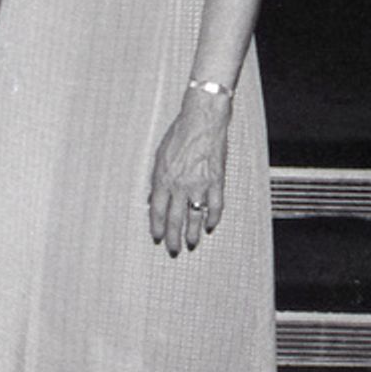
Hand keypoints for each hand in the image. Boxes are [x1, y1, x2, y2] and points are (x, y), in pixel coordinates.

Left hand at [149, 91, 229, 255]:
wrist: (202, 121)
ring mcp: (199, 185)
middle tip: (174, 249)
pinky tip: (210, 225)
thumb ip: (157, 178)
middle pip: (175, 219)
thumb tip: (154, 195)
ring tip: (191, 243)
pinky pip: (215, 205)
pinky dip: (213, 217)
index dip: (157, 226)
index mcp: (163, 179)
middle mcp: (180, 185)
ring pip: (195, 216)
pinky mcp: (216, 181)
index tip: (157, 237)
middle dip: (173, 237)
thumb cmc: (179, 134)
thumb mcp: (159, 156)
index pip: (157, 210)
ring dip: (192, 232)